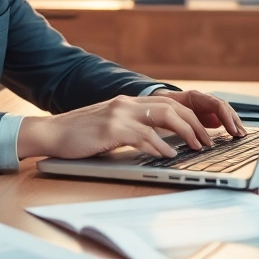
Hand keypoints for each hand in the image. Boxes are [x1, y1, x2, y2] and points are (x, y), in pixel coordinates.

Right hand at [16, 89, 246, 160]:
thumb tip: (160, 143)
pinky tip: (170, 155)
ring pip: (164, 117)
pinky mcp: (111, 128)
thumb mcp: (111, 128)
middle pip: (172, 107)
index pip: (169, 103)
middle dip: (195, 124)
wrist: (51, 134)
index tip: (205, 131)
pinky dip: (160, 146)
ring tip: (196, 147)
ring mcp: (119, 113)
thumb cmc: (80, 136)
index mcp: (129, 103)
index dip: (191, 116)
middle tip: (207, 141)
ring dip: (185, 133)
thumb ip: (133, 129)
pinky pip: (144, 135)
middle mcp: (127, 103)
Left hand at [147, 88, 244, 137]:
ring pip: (225, 113)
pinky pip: (221, 118)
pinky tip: (233, 134)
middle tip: (240, 134)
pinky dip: (228, 126)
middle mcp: (203, 100)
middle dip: (234, 121)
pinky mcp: (206, 114)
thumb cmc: (161, 104)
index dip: (226, 118)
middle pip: (225, 108)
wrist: (159, 100)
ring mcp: (206, 106)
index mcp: (195, 97)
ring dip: (234, 123)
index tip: (231, 130)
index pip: (217, 105)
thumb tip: (182, 128)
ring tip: (241, 135)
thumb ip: (174, 117)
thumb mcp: (166, 110)